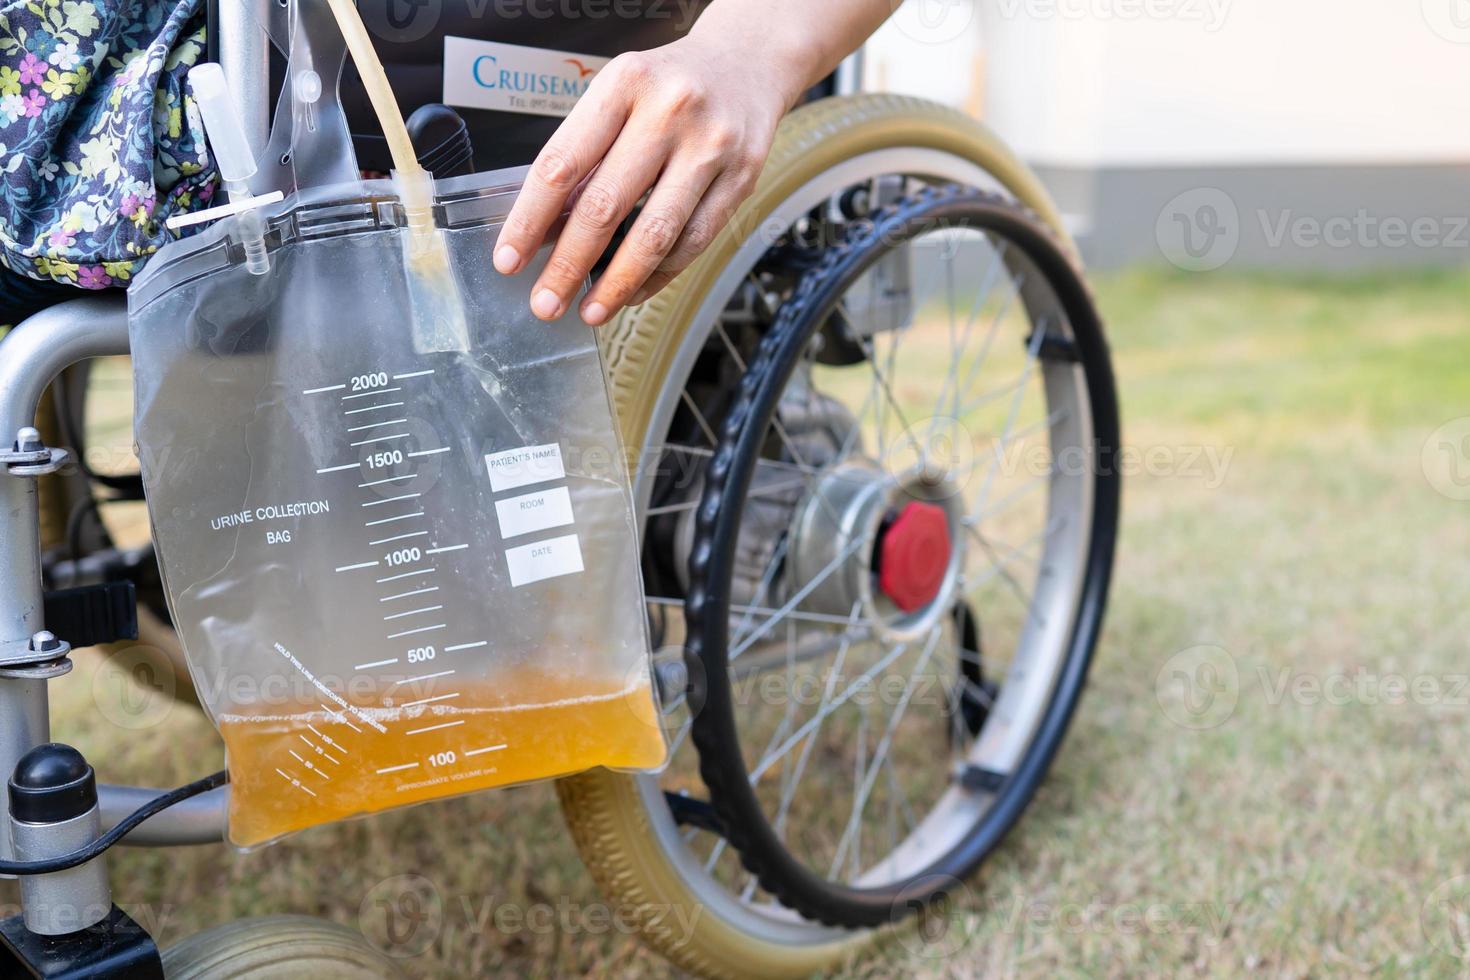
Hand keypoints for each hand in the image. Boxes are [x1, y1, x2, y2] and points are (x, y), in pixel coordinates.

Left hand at [491, 31, 809, 325]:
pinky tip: (633, 291)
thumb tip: (546, 228)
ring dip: (616, 283)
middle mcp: (670, 112)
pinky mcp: (742, 178)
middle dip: (568, 265)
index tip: (509, 260)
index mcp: (624, 84)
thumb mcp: (618, 95)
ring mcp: (711, 146)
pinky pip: (694, 241)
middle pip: (605, 206)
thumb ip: (586, 153)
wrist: (749, 61)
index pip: (562, 163)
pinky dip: (659, 275)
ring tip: (590, 310)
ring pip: (655, 234)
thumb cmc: (669, 85)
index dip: (530, 219)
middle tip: (545, 303)